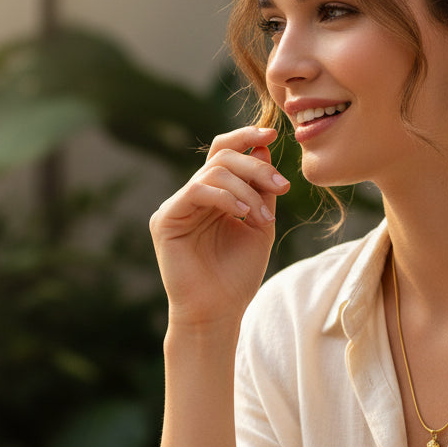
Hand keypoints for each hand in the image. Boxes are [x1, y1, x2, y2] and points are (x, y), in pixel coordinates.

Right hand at [150, 126, 289, 328]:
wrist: (218, 313)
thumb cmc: (237, 275)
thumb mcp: (260, 224)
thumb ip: (261, 189)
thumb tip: (263, 147)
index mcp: (213, 196)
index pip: (224, 153)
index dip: (246, 137)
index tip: (273, 133)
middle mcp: (191, 196)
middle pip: (221, 157)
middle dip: (255, 166)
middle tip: (282, 186)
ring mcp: (176, 206)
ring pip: (211, 172)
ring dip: (246, 188)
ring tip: (263, 216)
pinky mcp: (164, 220)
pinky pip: (196, 191)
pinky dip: (225, 197)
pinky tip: (242, 214)